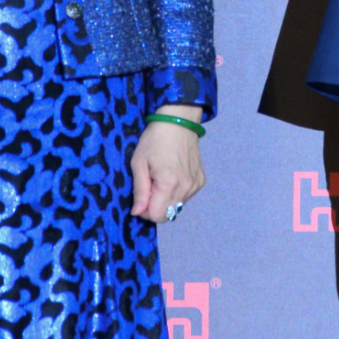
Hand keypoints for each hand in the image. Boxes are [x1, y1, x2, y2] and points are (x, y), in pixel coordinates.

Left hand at [130, 109, 206, 223]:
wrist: (179, 121)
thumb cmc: (154, 140)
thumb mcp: (139, 163)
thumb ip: (140, 190)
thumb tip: (137, 213)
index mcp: (169, 184)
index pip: (157, 216)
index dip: (145, 211)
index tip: (141, 196)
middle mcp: (186, 188)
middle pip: (168, 215)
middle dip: (155, 207)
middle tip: (149, 188)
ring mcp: (195, 185)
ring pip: (177, 207)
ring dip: (166, 200)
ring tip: (161, 179)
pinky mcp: (201, 181)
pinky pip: (186, 197)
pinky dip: (177, 192)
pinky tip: (173, 176)